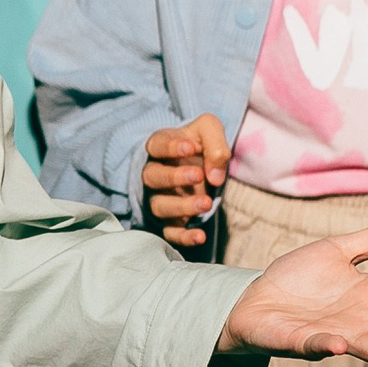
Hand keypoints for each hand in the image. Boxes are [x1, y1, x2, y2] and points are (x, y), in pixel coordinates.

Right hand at [141, 113, 230, 247]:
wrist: (198, 165)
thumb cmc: (199, 145)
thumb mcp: (209, 130)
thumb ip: (215, 144)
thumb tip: (215, 177)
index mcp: (159, 146)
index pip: (157, 145)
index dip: (170, 147)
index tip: (190, 147)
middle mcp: (153, 174)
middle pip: (152, 177)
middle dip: (174, 178)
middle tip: (199, 175)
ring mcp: (159, 198)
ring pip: (160, 206)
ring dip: (181, 206)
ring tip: (206, 203)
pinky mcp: (168, 220)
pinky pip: (169, 232)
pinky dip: (183, 237)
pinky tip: (200, 236)